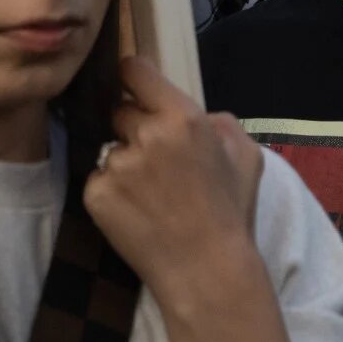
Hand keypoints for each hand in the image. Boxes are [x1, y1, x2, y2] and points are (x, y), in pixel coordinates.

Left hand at [83, 57, 263, 284]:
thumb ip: (219, 121)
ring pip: (111, 150)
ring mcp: (117, 166)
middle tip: (158, 163)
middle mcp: (146, 135)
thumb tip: (197, 113)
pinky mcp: (96, 195)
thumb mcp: (245, 154)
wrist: (206, 269)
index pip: (136, 72)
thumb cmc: (231, 211)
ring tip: (152, 196)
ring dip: (125, 165)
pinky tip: (137, 212)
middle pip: (121, 112)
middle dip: (135, 130)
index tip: (133, 85)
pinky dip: (112, 193)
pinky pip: (99, 181)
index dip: (133, 77)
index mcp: (183, 118)